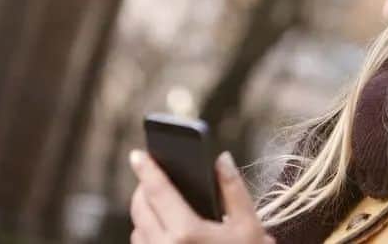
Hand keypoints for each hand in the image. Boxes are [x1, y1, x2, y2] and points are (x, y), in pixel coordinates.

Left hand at [128, 149, 274, 243]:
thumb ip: (233, 188)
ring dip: (145, 212)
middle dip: (143, 188)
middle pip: (140, 208)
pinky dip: (147, 233)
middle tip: (152, 174)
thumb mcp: (250, 226)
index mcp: (187, 233)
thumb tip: (221, 159)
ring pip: (138, 230)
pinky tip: (166, 228)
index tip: (137, 154)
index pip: (158, 191)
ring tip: (161, 201)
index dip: (147, 169)